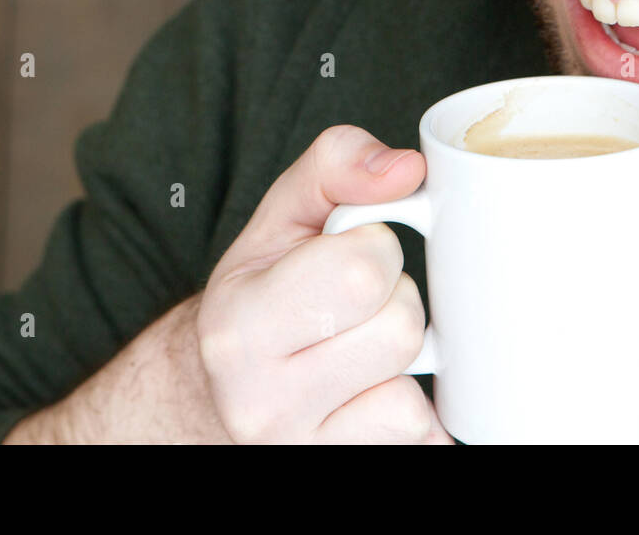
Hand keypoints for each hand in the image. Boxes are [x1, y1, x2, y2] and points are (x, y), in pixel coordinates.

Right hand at [196, 125, 453, 442]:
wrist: (219, 391)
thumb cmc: (263, 290)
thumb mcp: (283, 214)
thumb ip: (338, 164)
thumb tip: (407, 170)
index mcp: (239, 325)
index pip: (364, 272)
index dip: (376, 249)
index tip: (347, 253)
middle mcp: (259, 402)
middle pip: (401, 329)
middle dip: (395, 300)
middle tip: (355, 303)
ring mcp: (299, 451)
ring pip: (413, 392)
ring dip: (402, 360)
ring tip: (359, 346)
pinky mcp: (337, 474)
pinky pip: (419, 437)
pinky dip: (409, 407)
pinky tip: (370, 391)